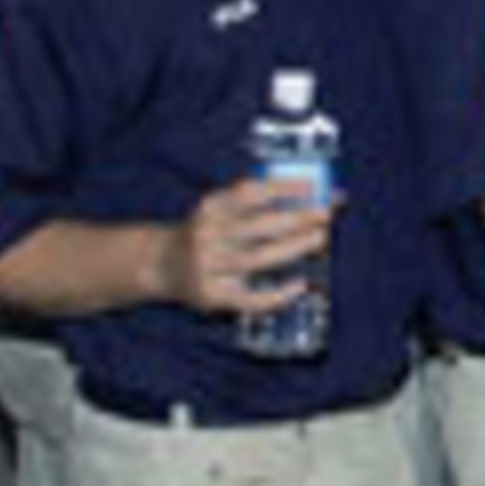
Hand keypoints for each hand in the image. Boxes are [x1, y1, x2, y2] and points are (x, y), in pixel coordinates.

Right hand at [158, 177, 333, 315]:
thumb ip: (254, 202)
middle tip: (325, 215)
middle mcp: (207, 234)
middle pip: (258, 225)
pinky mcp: (212, 295)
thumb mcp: (219, 210)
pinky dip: (277, 294)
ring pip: (258, 258)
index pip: (248, 193)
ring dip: (293, 248)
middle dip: (296, 219)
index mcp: (211, 207)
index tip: (311, 187)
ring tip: (320, 239)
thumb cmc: (205, 233)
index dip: (281, 188)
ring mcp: (208, 266)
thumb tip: (310, 195)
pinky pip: (250, 298)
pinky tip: (300, 285)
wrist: (159, 264)